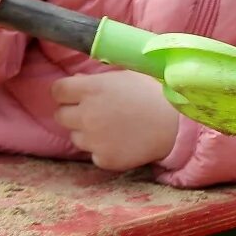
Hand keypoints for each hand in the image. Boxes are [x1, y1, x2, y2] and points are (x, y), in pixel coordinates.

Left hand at [51, 70, 180, 170]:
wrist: (178, 125)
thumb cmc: (154, 95)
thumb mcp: (126, 77)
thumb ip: (97, 79)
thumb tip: (77, 81)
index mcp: (91, 89)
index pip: (57, 91)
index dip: (66, 93)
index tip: (76, 96)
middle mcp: (87, 114)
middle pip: (61, 115)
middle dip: (74, 113)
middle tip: (96, 113)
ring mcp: (94, 139)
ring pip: (76, 137)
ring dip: (88, 133)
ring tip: (114, 128)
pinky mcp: (104, 159)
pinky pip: (94, 154)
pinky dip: (104, 150)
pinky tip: (123, 142)